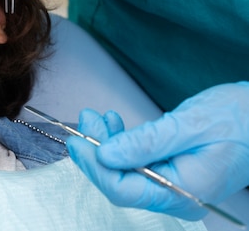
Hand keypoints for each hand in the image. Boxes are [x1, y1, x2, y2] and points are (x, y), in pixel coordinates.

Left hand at [67, 82, 248, 219]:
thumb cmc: (238, 118)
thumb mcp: (188, 125)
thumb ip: (146, 142)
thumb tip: (105, 154)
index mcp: (184, 192)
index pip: (124, 190)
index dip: (95, 167)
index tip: (78, 141)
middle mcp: (176, 195)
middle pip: (120, 182)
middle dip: (96, 152)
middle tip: (86, 119)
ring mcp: (173, 184)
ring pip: (124, 171)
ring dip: (106, 143)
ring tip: (98, 116)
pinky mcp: (170, 171)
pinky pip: (136, 162)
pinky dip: (120, 143)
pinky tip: (115, 124)